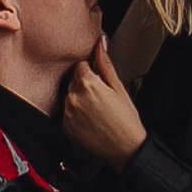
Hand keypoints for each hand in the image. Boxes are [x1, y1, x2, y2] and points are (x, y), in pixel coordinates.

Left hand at [62, 33, 147, 171]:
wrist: (125, 148)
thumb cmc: (125, 120)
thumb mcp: (119, 88)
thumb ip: (105, 64)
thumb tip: (100, 44)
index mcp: (88, 84)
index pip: (80, 65)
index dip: (91, 71)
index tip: (99, 80)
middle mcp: (73, 97)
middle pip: (73, 80)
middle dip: (85, 84)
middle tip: (101, 97)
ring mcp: (68, 112)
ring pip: (69, 95)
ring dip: (79, 98)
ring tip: (97, 110)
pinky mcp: (65, 125)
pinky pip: (67, 111)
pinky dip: (75, 112)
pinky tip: (90, 118)